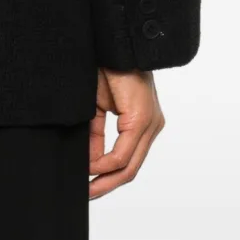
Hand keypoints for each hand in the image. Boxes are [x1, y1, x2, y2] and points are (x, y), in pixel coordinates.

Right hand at [89, 67, 164, 198]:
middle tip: (88, 195)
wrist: (113, 44)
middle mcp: (152, 126)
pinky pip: (124, 152)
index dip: (107, 177)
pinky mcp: (142, 118)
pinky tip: (91, 165)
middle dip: (107, 185)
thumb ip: (96, 134)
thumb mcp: (97, 107)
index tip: (88, 185)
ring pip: (130, 164)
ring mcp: (150, 123)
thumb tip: (90, 161)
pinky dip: (106, 162)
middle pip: (131, 168)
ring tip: (87, 186)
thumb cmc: (105, 69)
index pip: (128, 160)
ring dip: (106, 177)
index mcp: (143, 123)